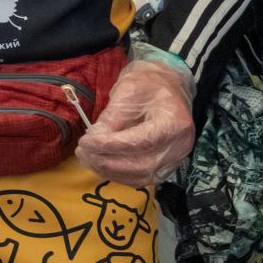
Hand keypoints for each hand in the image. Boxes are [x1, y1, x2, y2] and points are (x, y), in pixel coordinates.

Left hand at [75, 60, 194, 184]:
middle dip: (107, 162)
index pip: (140, 142)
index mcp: (174, 123)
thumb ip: (112, 118)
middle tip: (82, 153)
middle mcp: (180, 146)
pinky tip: (100, 165)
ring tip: (87, 159)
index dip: (110, 146)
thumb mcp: (127, 91)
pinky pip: (142, 178)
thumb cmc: (148, 84)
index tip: (85, 142)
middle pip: (142, 165)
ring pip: (141, 177)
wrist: (168, 86)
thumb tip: (94, 139)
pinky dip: (119, 175)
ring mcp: (176, 159)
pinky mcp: (166, 166)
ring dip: (110, 172)